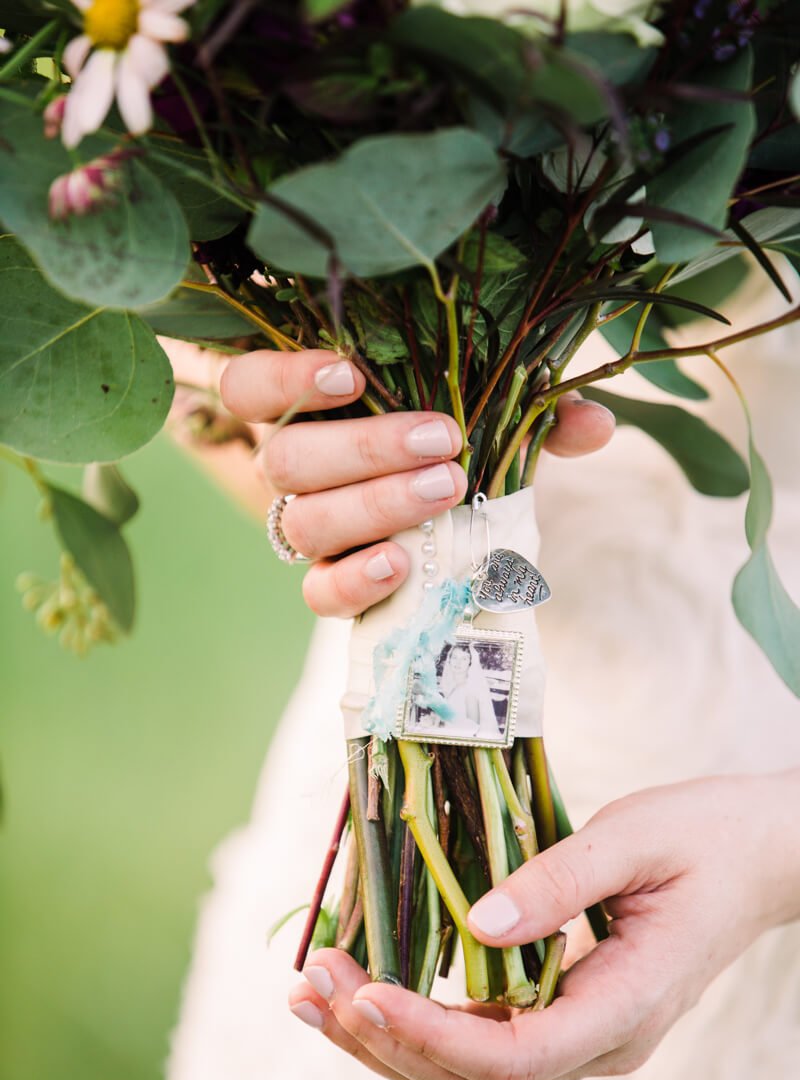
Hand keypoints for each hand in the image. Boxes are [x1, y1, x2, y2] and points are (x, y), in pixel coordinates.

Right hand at [220, 349, 614, 617]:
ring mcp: (312, 533)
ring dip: (373, 505)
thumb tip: (595, 425)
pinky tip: (401, 564)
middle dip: (364, 447)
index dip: (283, 379)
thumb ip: (542, 411)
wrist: (475, 527)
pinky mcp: (334, 587)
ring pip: (302, 523)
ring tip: (446, 491)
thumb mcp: (503, 417)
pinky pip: (318, 593)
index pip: (249, 386)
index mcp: (316, 411)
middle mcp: (298, 471)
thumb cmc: (470, 451)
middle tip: (445, 441)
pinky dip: (354, 580)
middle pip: (282, 457)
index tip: (353, 375)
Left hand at [287, 771, 799, 1079]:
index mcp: (626, 1007)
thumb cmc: (706, 836)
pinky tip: (365, 984)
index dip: (431, 1034)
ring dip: (385, 1037)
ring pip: (467, 1066)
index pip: (514, 1052)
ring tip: (312, 990)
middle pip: (473, 1076)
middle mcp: (598, 1040)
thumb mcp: (635, 838)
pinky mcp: (561, 1007)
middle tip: (312, 983)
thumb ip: (561, 881)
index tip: (365, 993)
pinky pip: (480, 1032)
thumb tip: (477, 923)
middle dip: (384, 1039)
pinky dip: (416, 1017)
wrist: (758, 854)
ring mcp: (579, 1031)